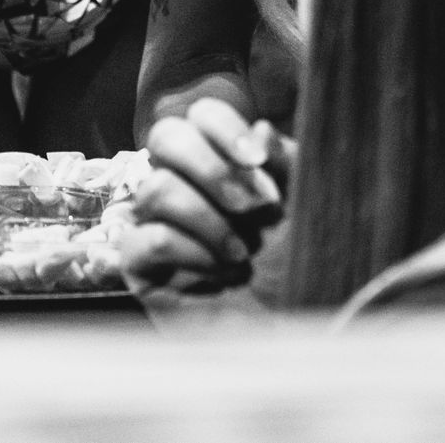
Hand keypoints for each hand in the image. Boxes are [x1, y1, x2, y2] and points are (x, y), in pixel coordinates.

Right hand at [120, 98, 292, 296]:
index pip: (200, 114)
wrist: (290, 331)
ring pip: (155, 188)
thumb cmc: (298, 266)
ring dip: (208, 221)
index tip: (257, 160)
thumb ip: (286, 164)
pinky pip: (145, 240)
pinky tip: (221, 276)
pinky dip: (191, 255)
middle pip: (165, 137)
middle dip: (210, 167)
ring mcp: (156, 222)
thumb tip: (261, 127)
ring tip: (244, 254)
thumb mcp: (304, 207)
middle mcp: (183, 183)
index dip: (224, 127)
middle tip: (250, 207)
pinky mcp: (140, 266)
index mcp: (220, 161)